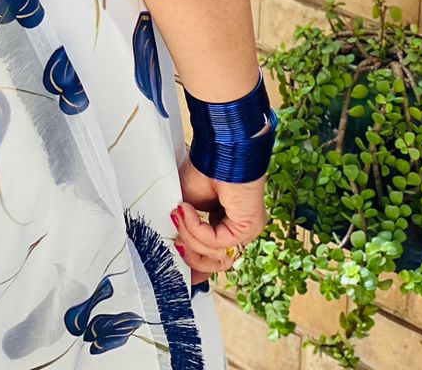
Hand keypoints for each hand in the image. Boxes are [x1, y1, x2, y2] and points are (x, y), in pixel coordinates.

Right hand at [171, 156, 265, 282]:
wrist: (218, 150)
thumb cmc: (203, 169)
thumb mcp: (186, 206)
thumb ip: (183, 230)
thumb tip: (176, 254)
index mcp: (223, 224)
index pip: (212, 258)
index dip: (194, 266)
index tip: (178, 271)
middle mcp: (236, 232)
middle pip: (212, 264)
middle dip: (188, 252)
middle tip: (174, 236)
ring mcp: (244, 232)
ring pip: (212, 255)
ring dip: (189, 235)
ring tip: (180, 213)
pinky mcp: (246, 228)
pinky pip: (216, 242)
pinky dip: (196, 227)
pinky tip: (187, 209)